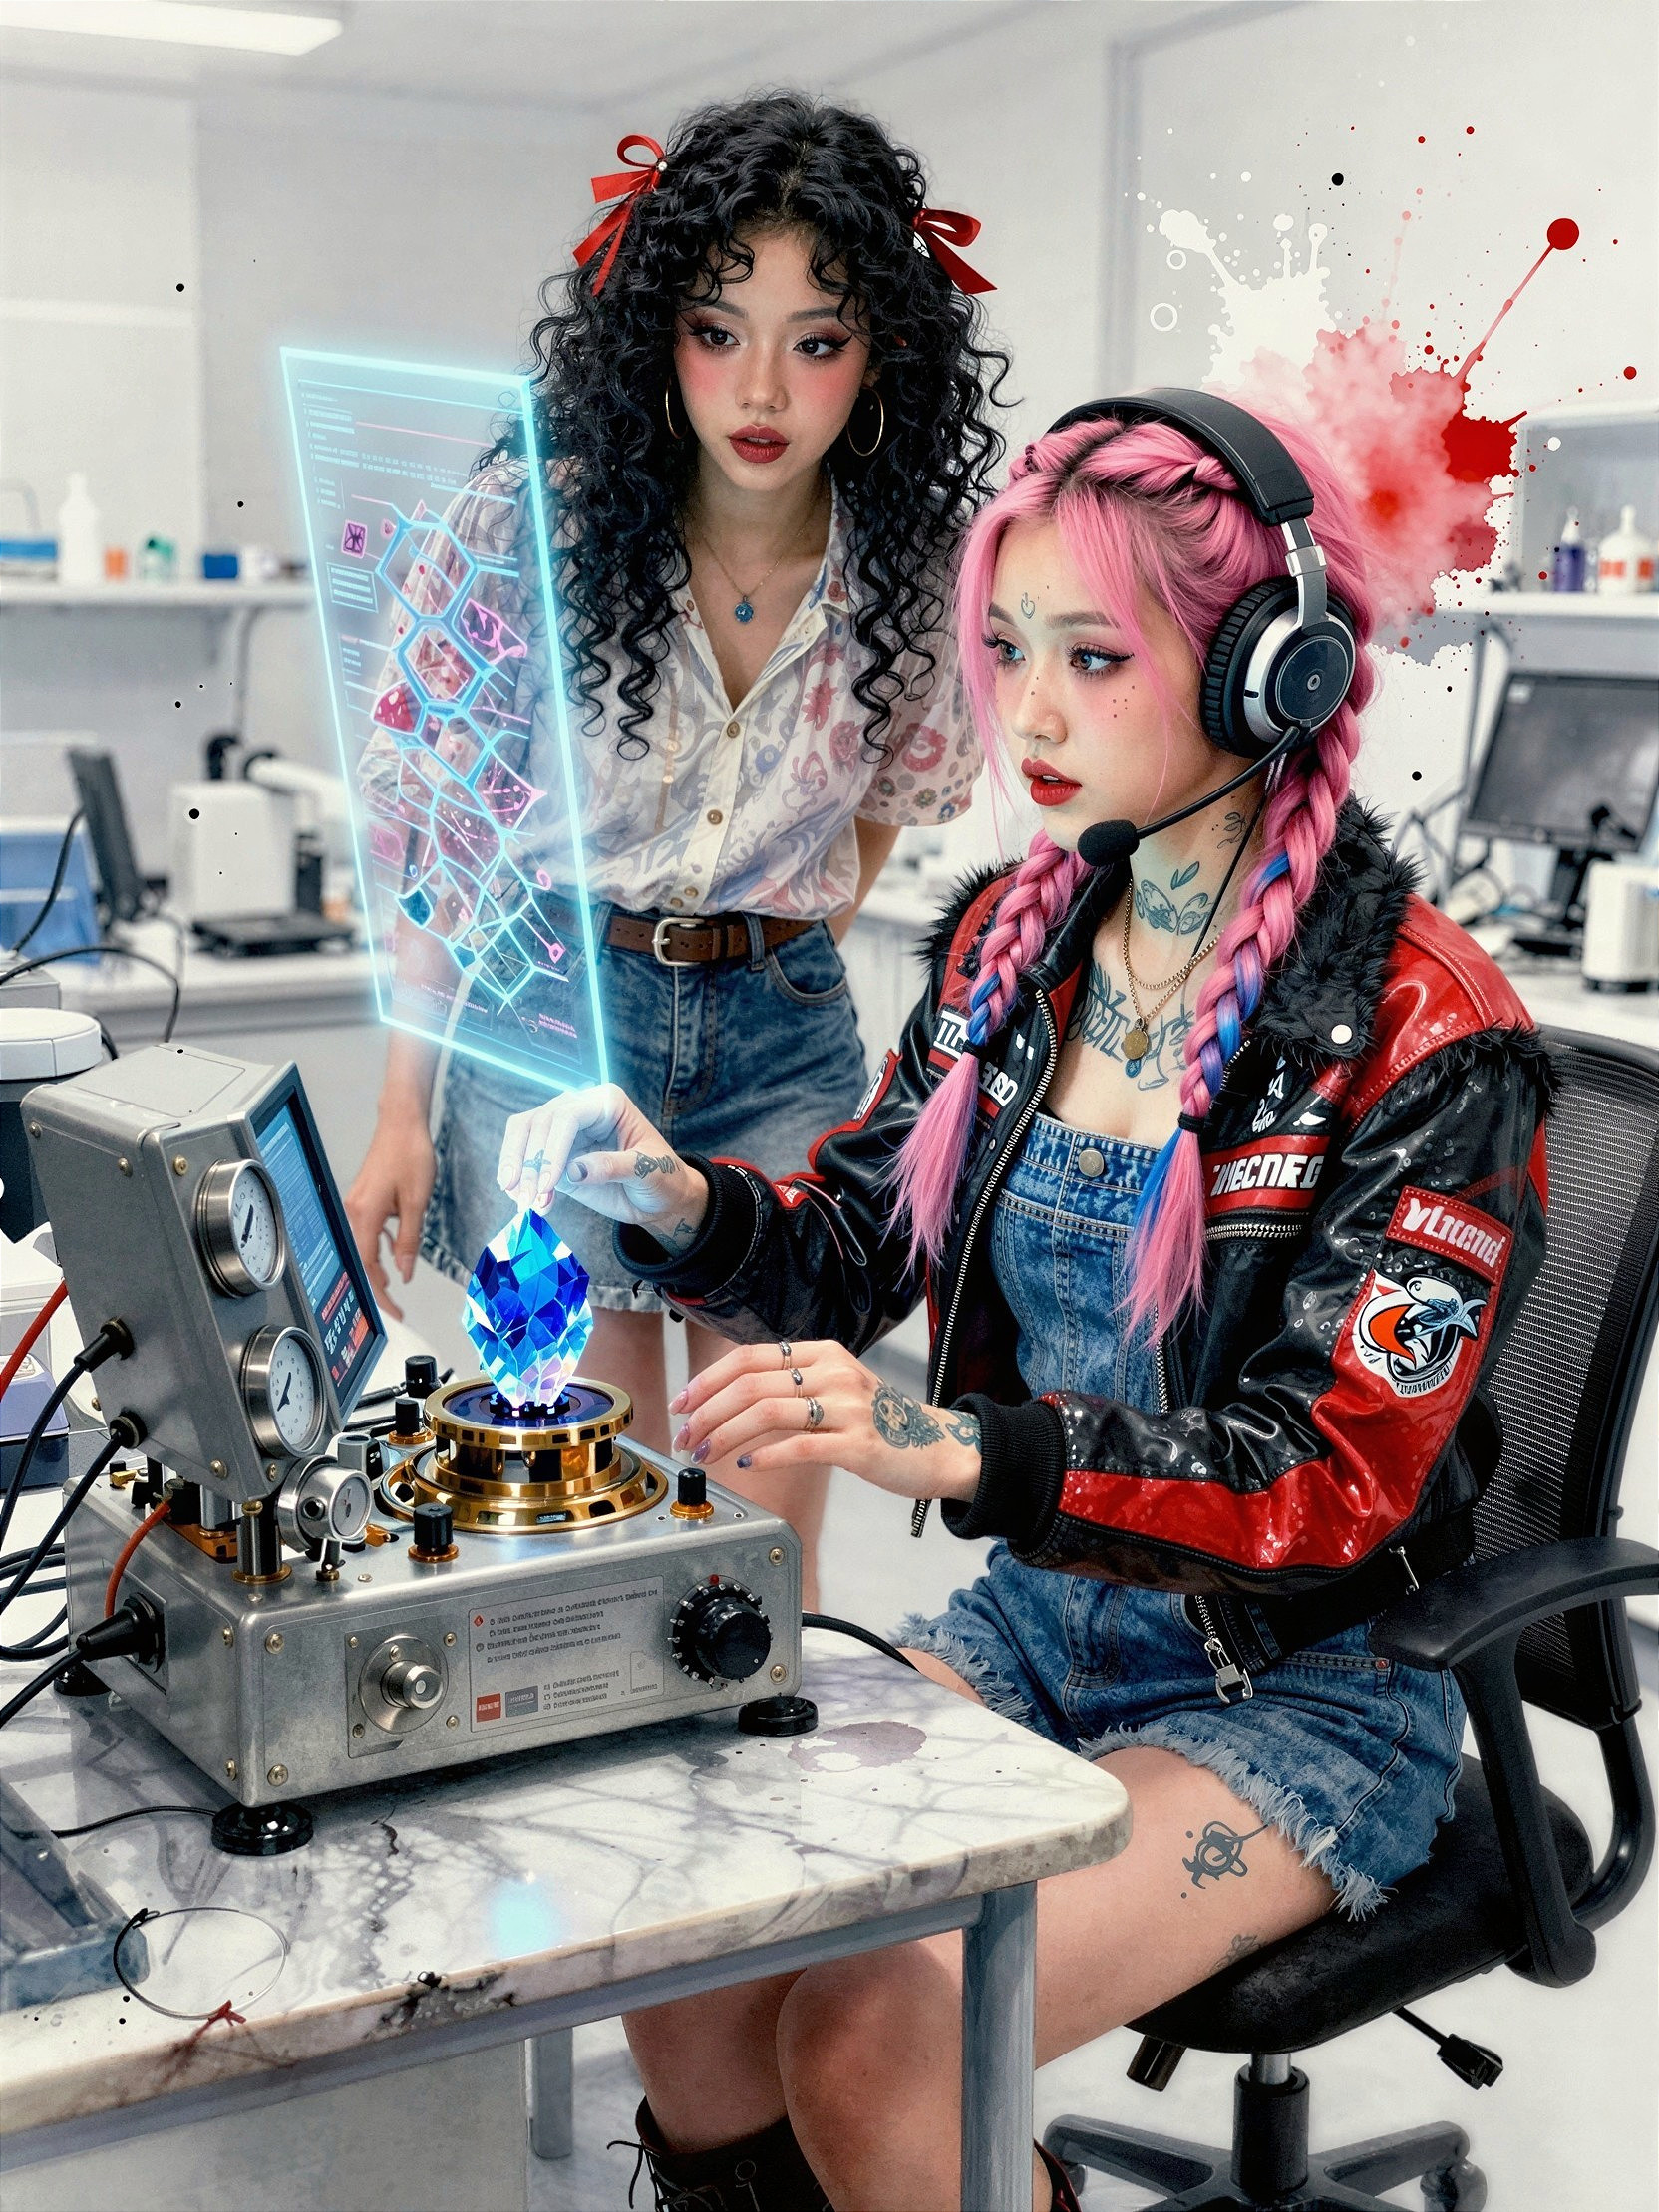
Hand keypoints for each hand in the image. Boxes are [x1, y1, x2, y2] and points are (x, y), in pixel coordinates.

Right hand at [346, 1113, 435, 1322]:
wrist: (401, 1122)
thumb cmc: (409, 1154)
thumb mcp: (417, 1202)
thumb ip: (409, 1240)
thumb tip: (404, 1271)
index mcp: (364, 1215)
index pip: (367, 1266)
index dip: (380, 1292)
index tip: (393, 1310)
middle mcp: (354, 1211)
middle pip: (362, 1259)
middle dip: (378, 1284)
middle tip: (396, 1305)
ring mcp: (356, 1204)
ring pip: (365, 1245)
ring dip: (380, 1264)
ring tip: (397, 1280)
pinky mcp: (363, 1198)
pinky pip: (369, 1229)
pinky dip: (381, 1243)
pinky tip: (396, 1246)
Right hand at [497, 1083, 709, 1254]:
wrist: (661, 1198)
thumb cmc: (662, 1177)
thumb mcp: (648, 1171)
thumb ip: (613, 1167)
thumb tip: (574, 1170)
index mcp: (606, 1102)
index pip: (567, 1116)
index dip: (552, 1148)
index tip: (548, 1183)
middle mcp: (581, 1109)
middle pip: (538, 1123)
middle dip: (528, 1162)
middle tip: (526, 1198)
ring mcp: (565, 1132)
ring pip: (523, 1136)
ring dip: (516, 1169)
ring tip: (522, 1201)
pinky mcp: (556, 1156)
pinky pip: (527, 1160)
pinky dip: (521, 1181)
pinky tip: (531, 1203)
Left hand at [669, 1340, 982, 1503]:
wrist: (938, 1447)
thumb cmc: (880, 1422)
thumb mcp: (836, 1386)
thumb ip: (791, 1383)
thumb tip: (728, 1395)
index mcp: (823, 1353)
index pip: (749, 1356)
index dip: (708, 1379)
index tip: (682, 1402)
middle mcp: (835, 1371)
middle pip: (751, 1384)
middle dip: (706, 1412)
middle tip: (685, 1437)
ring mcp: (849, 1406)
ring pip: (767, 1411)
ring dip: (725, 1435)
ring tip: (705, 1454)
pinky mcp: (859, 1444)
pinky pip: (800, 1446)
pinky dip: (766, 1455)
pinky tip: (748, 1466)